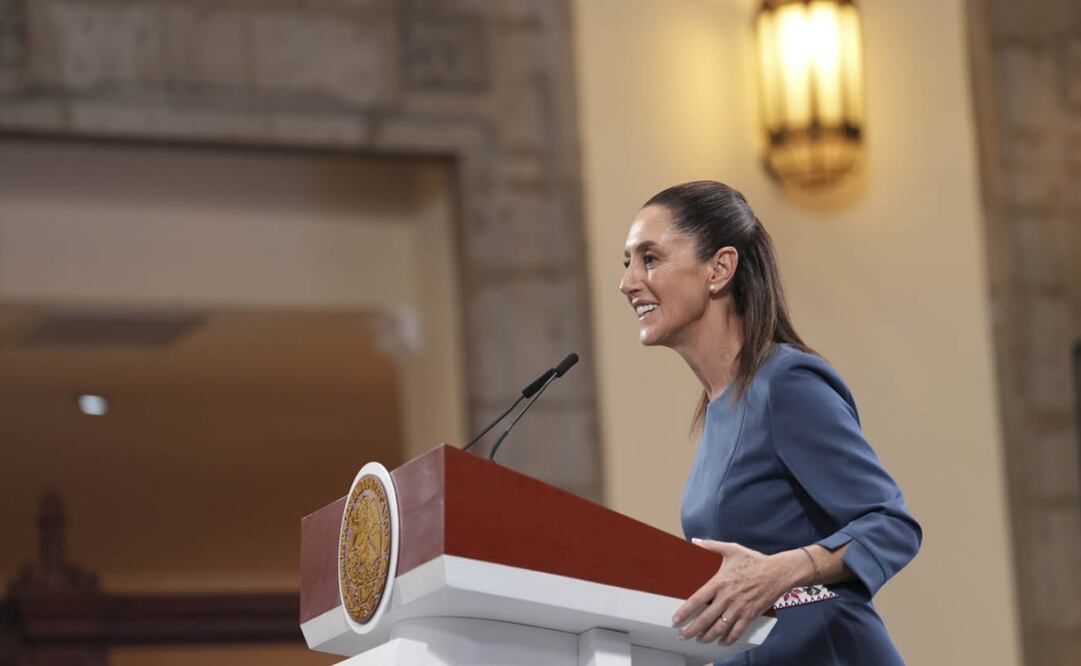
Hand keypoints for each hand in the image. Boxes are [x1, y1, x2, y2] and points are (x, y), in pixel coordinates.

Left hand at [671, 539, 799, 644]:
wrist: (777, 572)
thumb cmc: (754, 560)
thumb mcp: (732, 549)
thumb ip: (711, 546)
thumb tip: (695, 541)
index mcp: (720, 582)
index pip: (697, 600)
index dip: (684, 612)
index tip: (675, 620)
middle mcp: (727, 598)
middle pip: (705, 619)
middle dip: (692, 630)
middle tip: (683, 635)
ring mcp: (739, 608)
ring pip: (719, 628)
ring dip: (707, 636)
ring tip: (699, 640)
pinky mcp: (750, 615)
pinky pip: (737, 631)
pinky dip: (728, 639)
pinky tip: (721, 642)